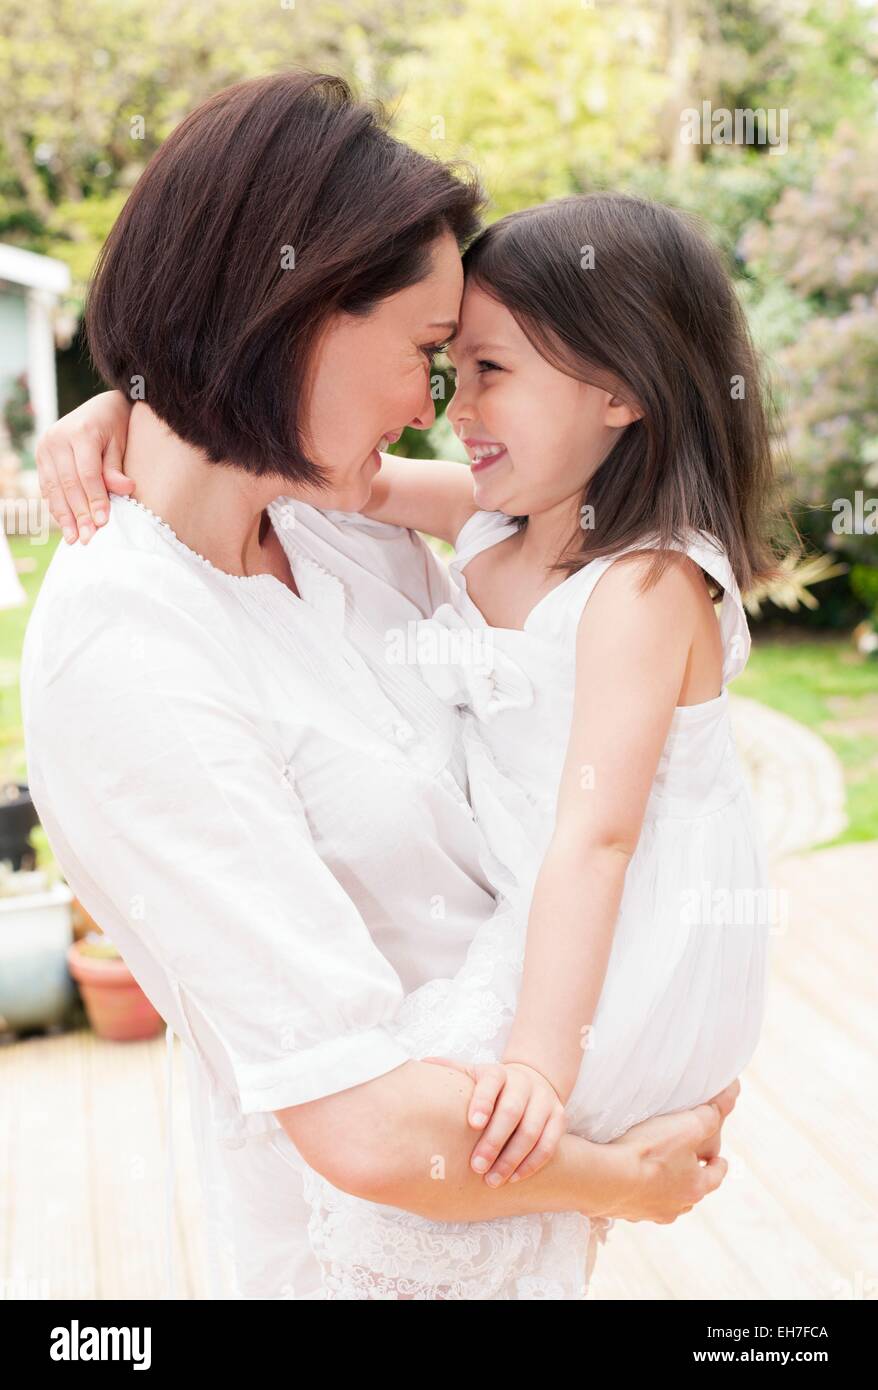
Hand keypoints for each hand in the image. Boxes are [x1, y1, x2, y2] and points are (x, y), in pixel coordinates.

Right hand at [36, 390, 134, 543]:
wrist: (100, 406)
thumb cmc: (116, 426)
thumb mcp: (121, 442)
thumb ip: (116, 467)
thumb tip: (125, 490)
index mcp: (80, 433)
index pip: (88, 474)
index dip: (95, 500)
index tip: (103, 523)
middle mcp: (57, 439)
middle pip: (68, 484)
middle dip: (79, 515)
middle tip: (89, 539)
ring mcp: (45, 447)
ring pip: (54, 488)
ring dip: (64, 516)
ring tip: (74, 539)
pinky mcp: (41, 456)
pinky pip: (47, 486)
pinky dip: (56, 506)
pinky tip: (65, 525)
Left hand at [421, 1055, 567, 1186]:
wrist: (529, 1083)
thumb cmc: (489, 1088)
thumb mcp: (471, 1075)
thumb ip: (450, 1071)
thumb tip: (420, 1065)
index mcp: (498, 1072)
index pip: (492, 1081)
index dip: (483, 1101)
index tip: (472, 1123)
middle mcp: (523, 1083)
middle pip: (512, 1111)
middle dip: (494, 1141)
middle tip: (476, 1167)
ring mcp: (543, 1100)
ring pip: (532, 1131)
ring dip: (512, 1159)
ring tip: (492, 1180)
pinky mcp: (558, 1118)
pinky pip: (549, 1144)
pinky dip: (532, 1163)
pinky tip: (514, 1178)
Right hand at [602, 1078, 740, 1224]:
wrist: (604, 1178)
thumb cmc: (648, 1152)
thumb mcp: (687, 1126)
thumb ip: (709, 1115)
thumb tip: (724, 1104)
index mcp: (695, 1188)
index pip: (716, 1176)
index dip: (719, 1164)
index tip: (720, 1158)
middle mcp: (676, 1207)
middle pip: (690, 1191)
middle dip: (690, 1176)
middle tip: (685, 1160)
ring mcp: (649, 1212)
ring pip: (664, 1198)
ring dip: (663, 1186)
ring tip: (655, 1170)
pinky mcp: (625, 1211)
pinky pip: (637, 1200)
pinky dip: (637, 1190)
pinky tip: (628, 1179)